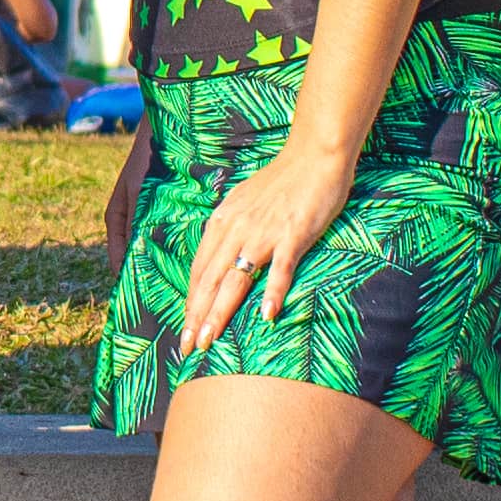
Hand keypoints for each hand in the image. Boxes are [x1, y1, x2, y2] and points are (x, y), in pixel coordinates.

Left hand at [176, 154, 346, 358]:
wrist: (314, 154)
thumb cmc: (282, 180)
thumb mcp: (244, 201)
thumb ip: (230, 227)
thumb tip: (219, 253)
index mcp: (223, 222)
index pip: (200, 269)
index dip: (191, 301)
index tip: (185, 328)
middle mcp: (237, 229)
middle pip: (210, 279)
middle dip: (197, 316)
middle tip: (188, 346)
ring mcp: (264, 233)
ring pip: (235, 279)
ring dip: (220, 312)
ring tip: (210, 339)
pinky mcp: (293, 234)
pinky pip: (281, 268)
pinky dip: (272, 292)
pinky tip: (266, 315)